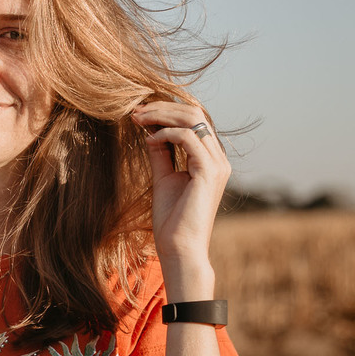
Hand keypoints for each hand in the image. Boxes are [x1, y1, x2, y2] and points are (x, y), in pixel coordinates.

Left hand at [130, 100, 229, 291]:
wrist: (179, 248)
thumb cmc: (172, 219)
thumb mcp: (163, 177)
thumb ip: (161, 153)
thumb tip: (151, 131)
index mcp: (210, 159)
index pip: (193, 120)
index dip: (166, 111)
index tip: (139, 113)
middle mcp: (218, 158)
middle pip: (195, 113)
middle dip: (163, 108)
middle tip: (136, 111)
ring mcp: (217, 164)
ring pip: (194, 119)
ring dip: (162, 115)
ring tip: (138, 120)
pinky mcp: (210, 172)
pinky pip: (189, 138)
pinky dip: (167, 133)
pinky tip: (149, 140)